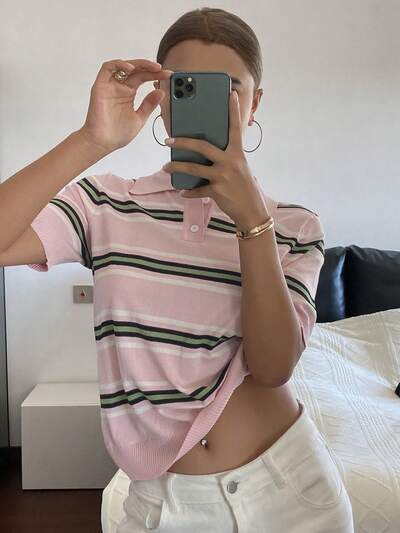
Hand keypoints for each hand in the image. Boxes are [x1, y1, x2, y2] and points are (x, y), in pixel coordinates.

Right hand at [81, 58, 173, 153]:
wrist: (102, 143)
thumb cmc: (117, 134)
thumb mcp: (139, 118)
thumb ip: (149, 105)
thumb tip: (161, 92)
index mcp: (128, 93)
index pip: (143, 78)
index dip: (156, 75)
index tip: (168, 75)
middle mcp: (119, 87)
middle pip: (135, 70)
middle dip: (150, 68)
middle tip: (162, 70)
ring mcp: (110, 85)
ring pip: (123, 66)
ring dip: (138, 64)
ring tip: (151, 68)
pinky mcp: (100, 86)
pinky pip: (107, 68)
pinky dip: (119, 64)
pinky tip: (131, 69)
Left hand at [161, 90, 269, 229]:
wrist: (251, 211)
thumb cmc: (243, 188)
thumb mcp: (239, 169)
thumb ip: (225, 158)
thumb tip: (202, 153)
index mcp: (237, 153)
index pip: (235, 128)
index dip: (233, 110)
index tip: (231, 93)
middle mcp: (230, 162)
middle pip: (203, 146)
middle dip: (183, 142)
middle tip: (168, 140)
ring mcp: (223, 176)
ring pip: (194, 168)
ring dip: (177, 168)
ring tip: (166, 168)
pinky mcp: (217, 191)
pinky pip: (197, 190)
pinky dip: (189, 192)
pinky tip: (182, 192)